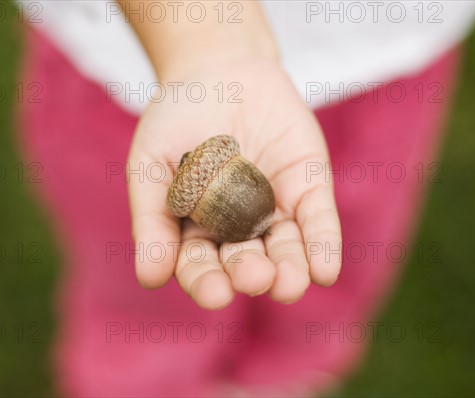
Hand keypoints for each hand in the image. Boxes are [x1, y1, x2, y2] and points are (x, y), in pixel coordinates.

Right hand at [127, 55, 341, 309]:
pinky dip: (323, 245)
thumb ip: (152, 218)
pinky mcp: (307, 186)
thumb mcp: (152, 164)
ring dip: (290, 270)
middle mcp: (237, 229)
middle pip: (245, 262)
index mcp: (196, 230)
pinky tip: (325, 271)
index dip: (207, 282)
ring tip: (289, 284)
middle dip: (250, 273)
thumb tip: (149, 279)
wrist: (217, 68)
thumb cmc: (175, 120)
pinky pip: (318, 220)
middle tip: (255, 277)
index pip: (201, 266)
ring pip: (285, 250)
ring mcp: (275, 209)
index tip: (215, 293)